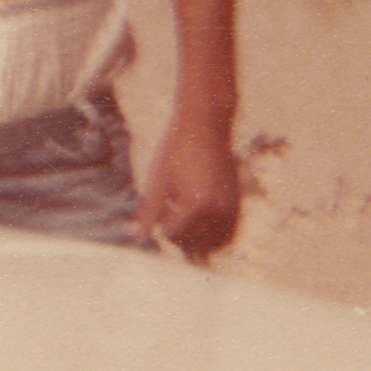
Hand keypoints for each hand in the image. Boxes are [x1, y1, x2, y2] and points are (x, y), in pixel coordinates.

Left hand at [133, 112, 239, 261]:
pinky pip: (227, 234)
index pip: (173, 234)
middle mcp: (218, 210)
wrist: (205, 126)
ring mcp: (231, 208)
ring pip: (214, 243)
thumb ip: (147, 211)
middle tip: (171, 210)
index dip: (161, 223)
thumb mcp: (157, 180)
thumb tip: (133, 236)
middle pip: (194, 243)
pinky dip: (213, 235)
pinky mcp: (237, 204)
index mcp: (196, 205)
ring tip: (185, 216)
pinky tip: (199, 218)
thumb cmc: (176, 150)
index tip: (161, 203)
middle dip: (179, 234)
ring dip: (197, 239)